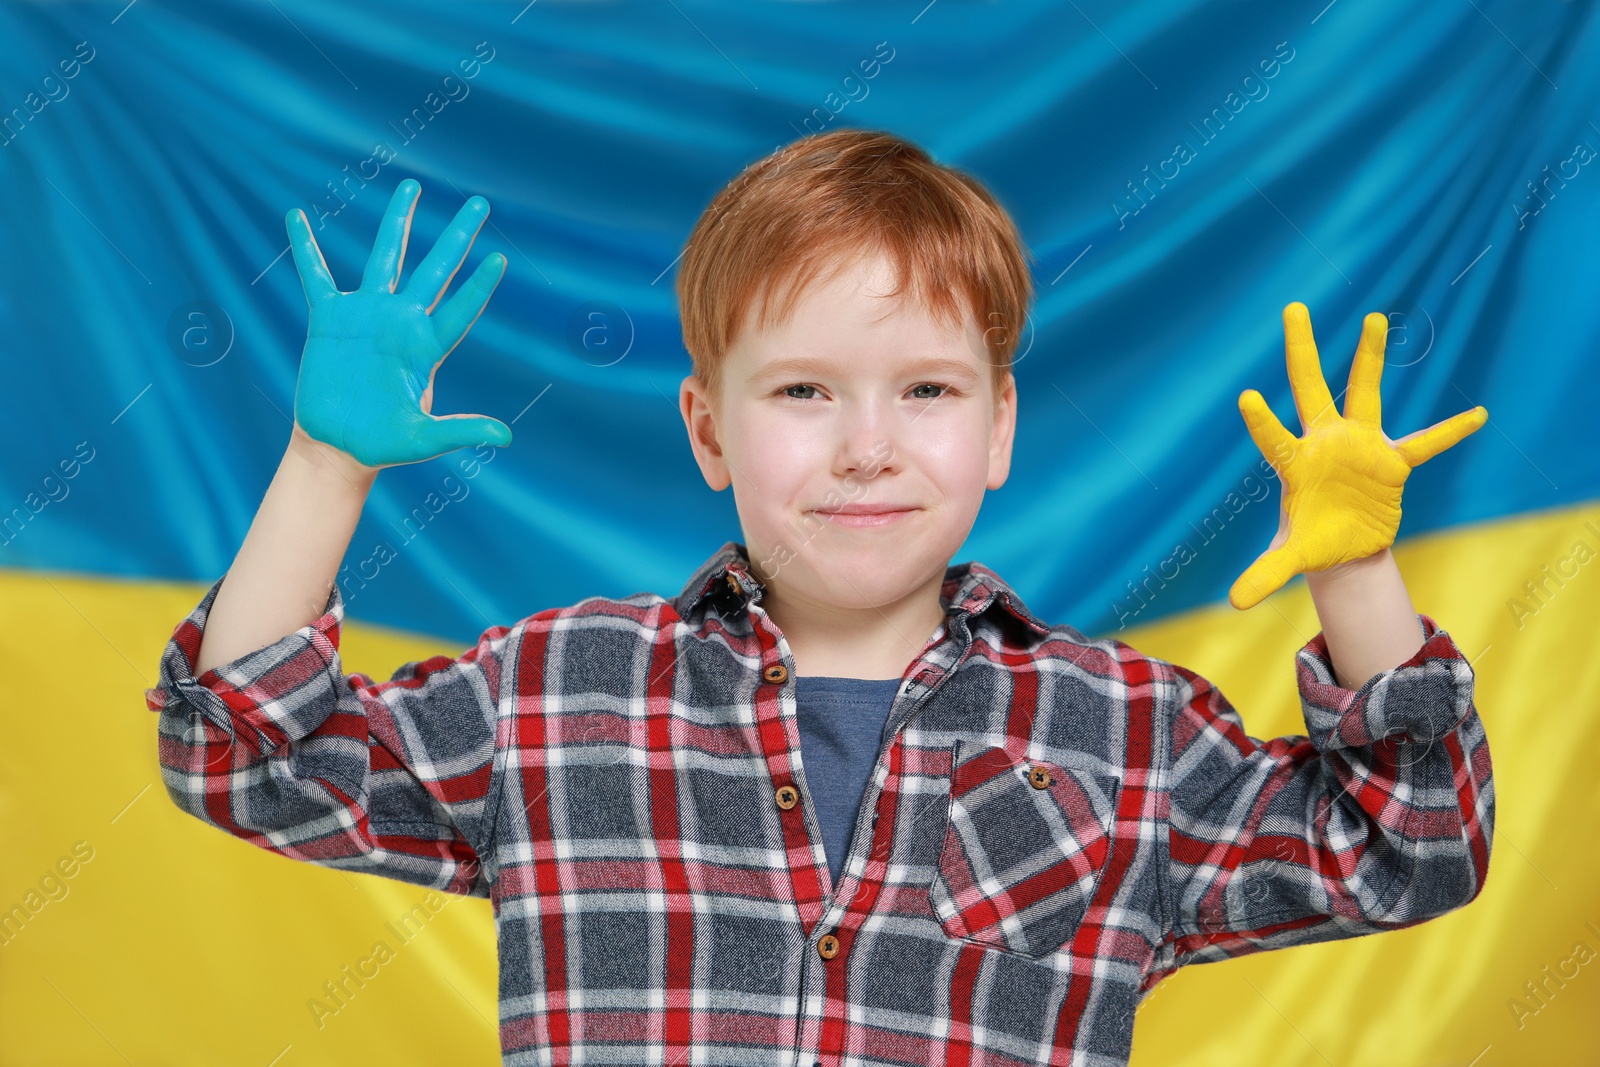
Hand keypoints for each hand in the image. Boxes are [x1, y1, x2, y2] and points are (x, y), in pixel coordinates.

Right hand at [288, 178, 511, 470]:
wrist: (336, 446)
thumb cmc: (381, 445)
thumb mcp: (423, 439)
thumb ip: (462, 431)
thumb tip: (507, 436)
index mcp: (425, 346)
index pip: (460, 308)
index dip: (478, 286)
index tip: (499, 258)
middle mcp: (400, 321)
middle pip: (435, 269)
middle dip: (457, 236)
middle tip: (480, 203)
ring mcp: (366, 314)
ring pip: (384, 257)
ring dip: (397, 221)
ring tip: (411, 186)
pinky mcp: (329, 318)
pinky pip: (315, 275)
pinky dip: (305, 247)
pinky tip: (296, 215)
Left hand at [1228, 302, 1486, 609]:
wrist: (1345, 545)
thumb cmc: (1312, 540)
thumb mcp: (1290, 557)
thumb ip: (1265, 573)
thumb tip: (1233, 603)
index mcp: (1296, 464)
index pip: (1275, 439)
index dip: (1262, 421)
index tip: (1246, 396)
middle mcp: (1325, 443)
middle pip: (1311, 389)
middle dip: (1301, 350)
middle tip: (1292, 307)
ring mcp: (1360, 446)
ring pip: (1365, 393)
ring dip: (1369, 358)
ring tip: (1374, 319)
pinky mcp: (1393, 461)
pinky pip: (1426, 443)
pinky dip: (1450, 432)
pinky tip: (1477, 415)